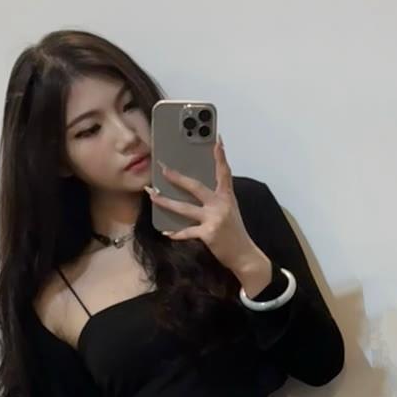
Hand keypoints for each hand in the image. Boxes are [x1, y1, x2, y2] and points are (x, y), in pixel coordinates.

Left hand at [145, 137, 259, 275]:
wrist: (244, 255)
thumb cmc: (235, 233)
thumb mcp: (230, 211)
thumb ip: (217, 200)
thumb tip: (197, 191)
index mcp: (227, 197)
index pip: (224, 172)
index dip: (220, 156)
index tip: (217, 140)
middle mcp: (220, 205)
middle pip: (195, 187)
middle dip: (177, 178)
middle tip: (163, 168)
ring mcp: (214, 219)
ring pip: (184, 208)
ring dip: (166, 202)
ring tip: (152, 195)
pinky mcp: (208, 233)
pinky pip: (187, 232)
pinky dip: (176, 233)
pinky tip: (166, 233)